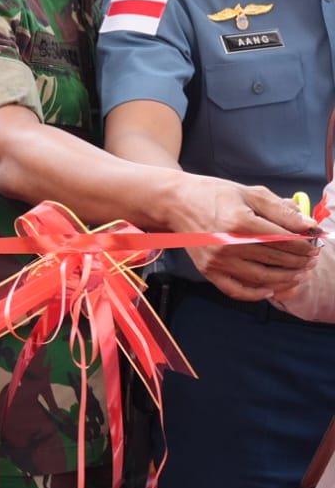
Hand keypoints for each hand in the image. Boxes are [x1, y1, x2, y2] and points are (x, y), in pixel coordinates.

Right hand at [173, 179, 316, 300]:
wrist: (174, 203)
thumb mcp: (247, 193)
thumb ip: (279, 210)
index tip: (314, 244)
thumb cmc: (211, 194)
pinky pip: (236, 290)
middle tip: (312, 260)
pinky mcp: (208, 270)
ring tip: (300, 274)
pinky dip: (256, 294)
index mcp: (240, 222)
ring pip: (262, 278)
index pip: (284, 240)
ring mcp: (217, 261)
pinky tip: (271, 289)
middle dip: (300, 261)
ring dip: (287, 278)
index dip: (304, 245)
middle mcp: (228, 245)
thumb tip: (308, 226)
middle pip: (276, 259)